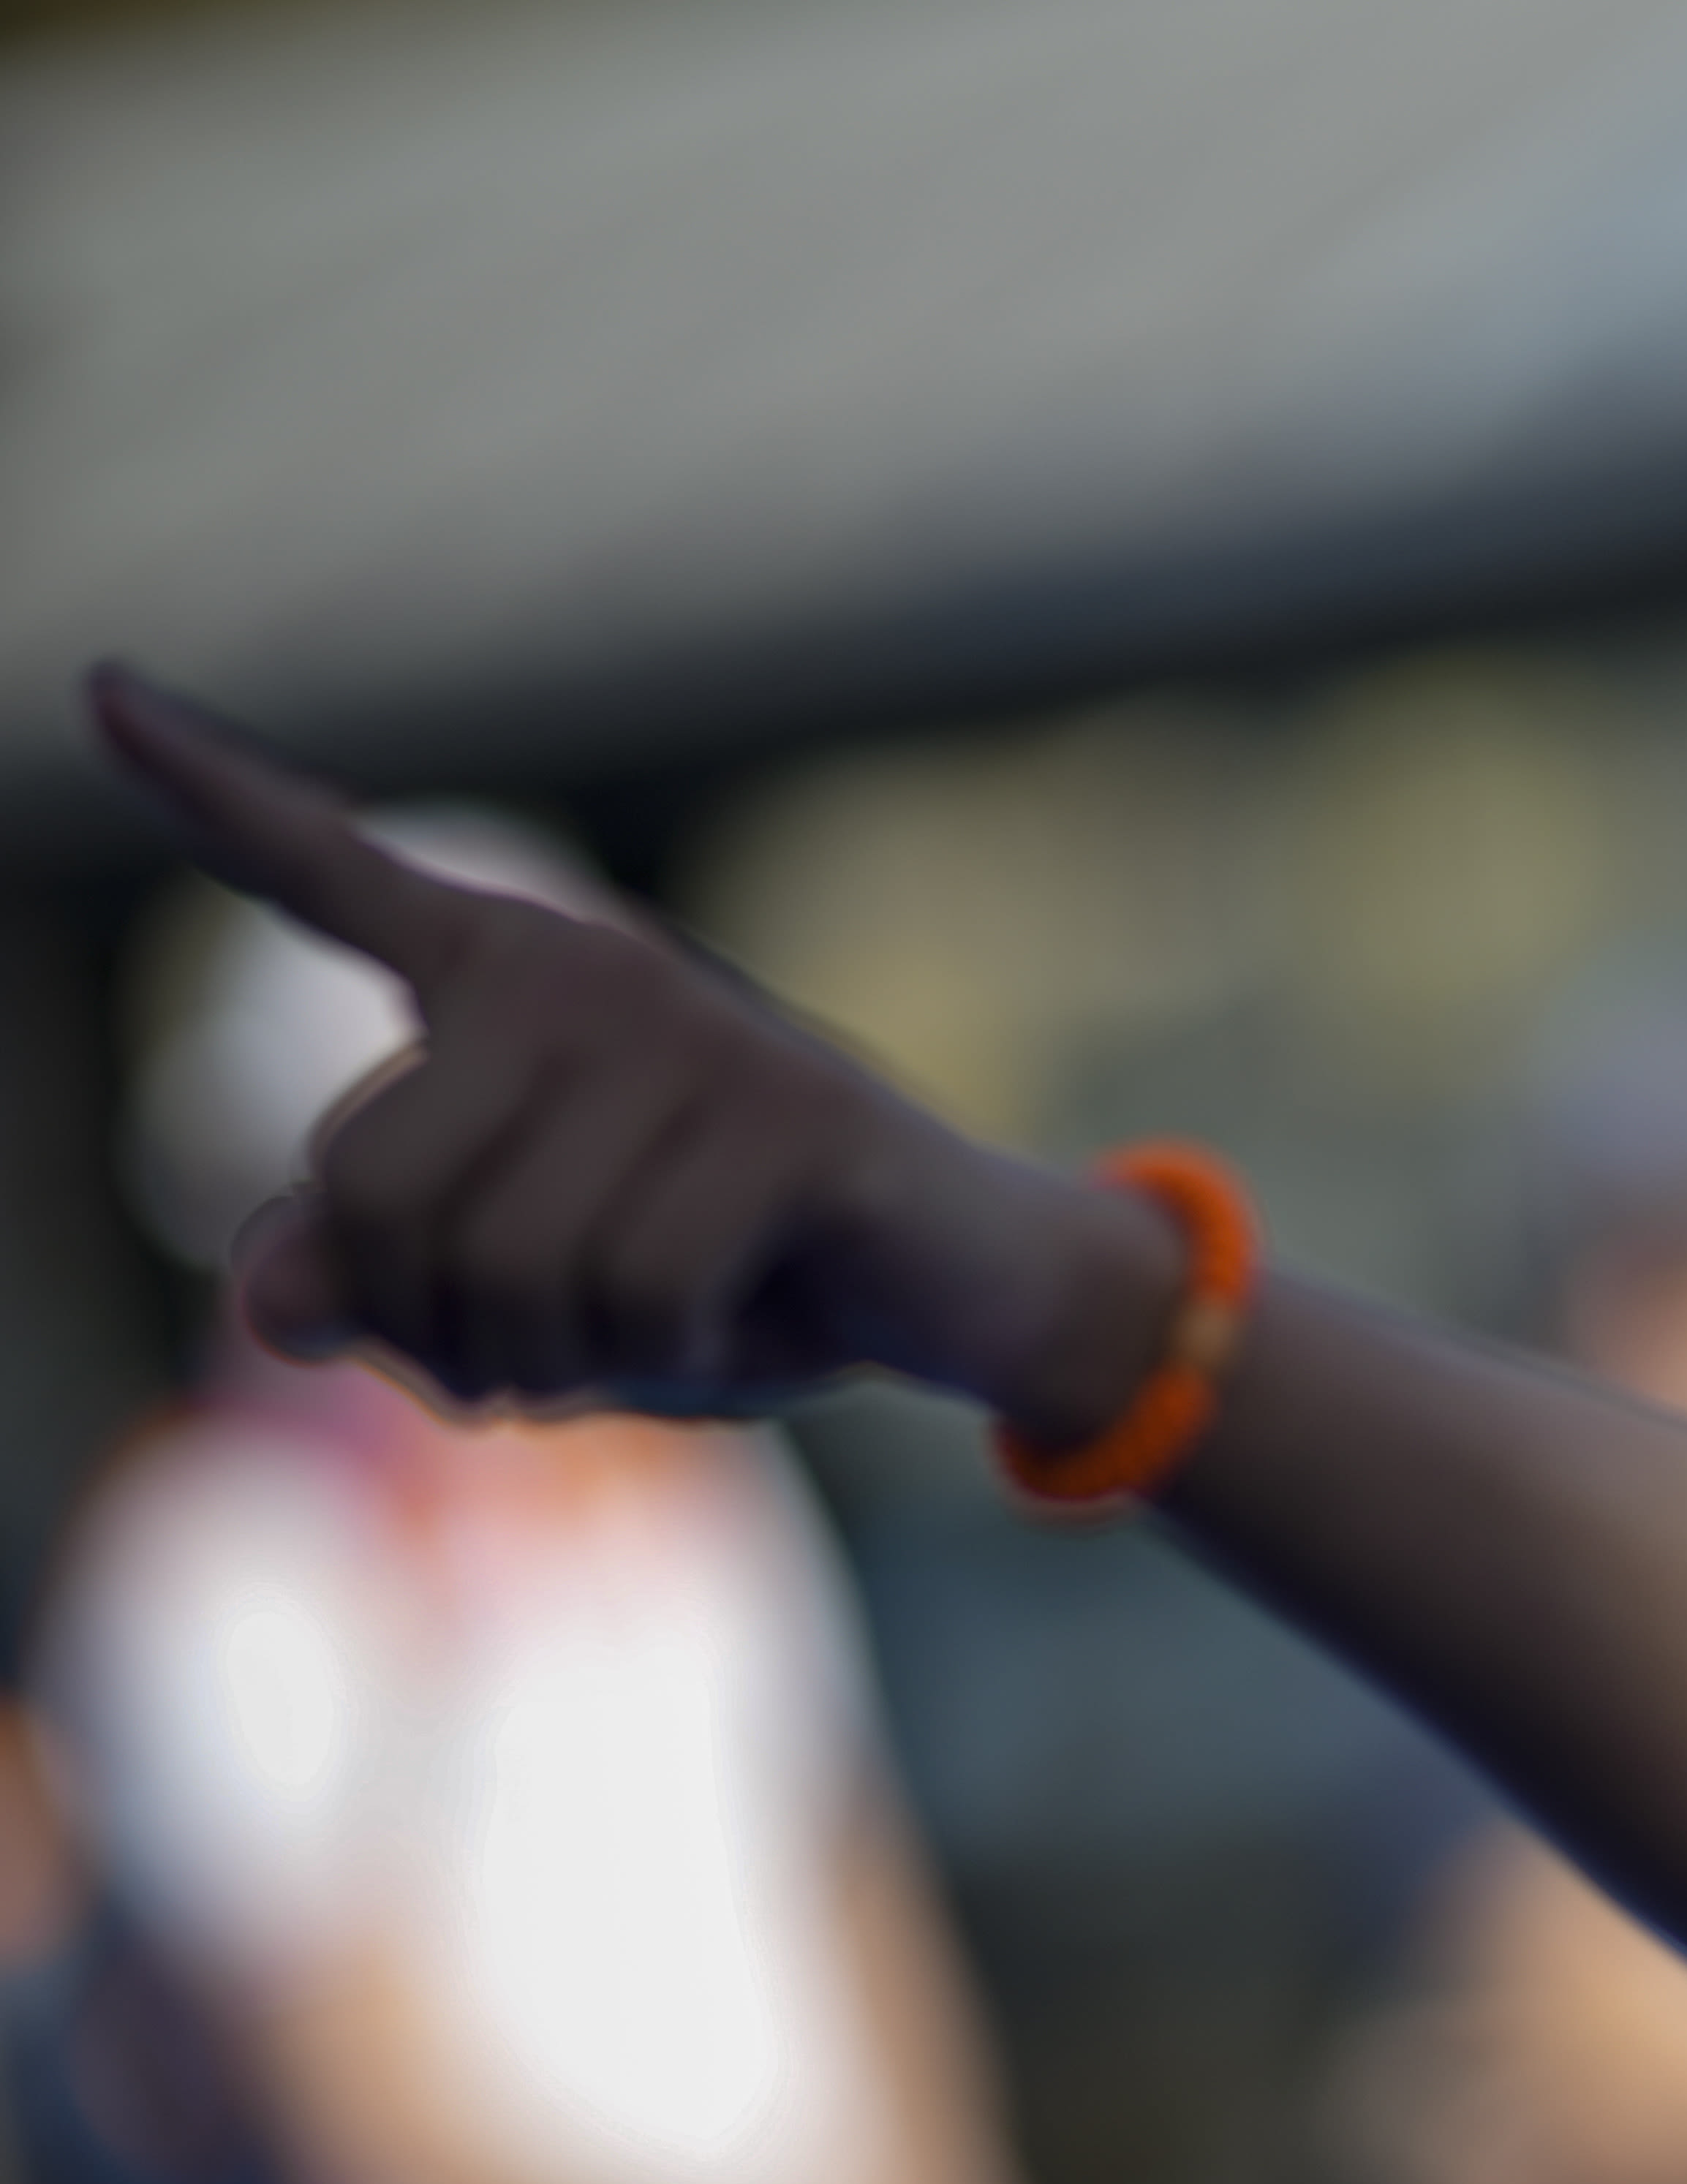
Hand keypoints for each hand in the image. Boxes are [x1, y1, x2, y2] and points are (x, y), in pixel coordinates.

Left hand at [83, 666, 1171, 1431]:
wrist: (965, 1293)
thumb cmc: (728, 1280)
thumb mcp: (519, 1298)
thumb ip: (369, 1283)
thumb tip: (273, 1302)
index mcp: (503, 977)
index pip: (328, 873)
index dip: (208, 789)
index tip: (98, 692)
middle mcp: (582, 967)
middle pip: (372, 1189)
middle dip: (433, 1330)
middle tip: (525, 1366)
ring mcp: (691, 1030)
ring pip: (506, 1262)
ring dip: (554, 1366)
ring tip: (636, 1351)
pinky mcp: (792, 1117)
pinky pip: (640, 1287)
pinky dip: (667, 1359)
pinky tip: (729, 1327)